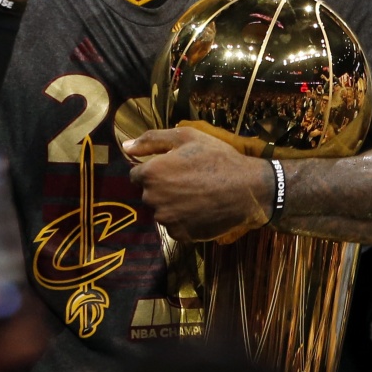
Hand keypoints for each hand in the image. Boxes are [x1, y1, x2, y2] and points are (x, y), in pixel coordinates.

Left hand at [125, 126, 271, 241]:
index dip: (154, 169)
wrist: (245, 188)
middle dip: (162, 186)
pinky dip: (183, 218)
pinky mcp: (180, 235)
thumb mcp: (186, 137)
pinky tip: (200, 208)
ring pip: (161, 210)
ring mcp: (166, 219)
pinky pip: (174, 225)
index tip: (172, 167)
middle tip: (188, 179)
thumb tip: (126, 146)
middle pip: (149, 193)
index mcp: (151, 174)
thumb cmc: (215, 157)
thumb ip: (152, 140)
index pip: (136, 174)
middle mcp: (153, 199)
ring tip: (196, 193)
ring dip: (172, 203)